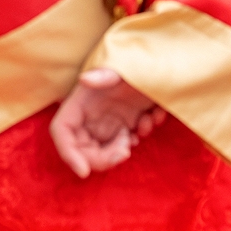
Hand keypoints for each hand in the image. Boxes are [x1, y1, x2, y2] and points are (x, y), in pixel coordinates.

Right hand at [49, 68, 164, 179]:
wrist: (168, 59)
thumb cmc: (143, 58)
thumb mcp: (124, 66)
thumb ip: (105, 73)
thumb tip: (85, 80)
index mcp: (83, 99)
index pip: (62, 130)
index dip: (68, 153)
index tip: (84, 171)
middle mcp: (92, 112)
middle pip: (82, 148)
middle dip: (103, 157)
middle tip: (126, 150)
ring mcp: (110, 118)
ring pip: (105, 149)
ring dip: (123, 148)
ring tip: (142, 126)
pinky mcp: (128, 121)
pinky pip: (127, 141)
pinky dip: (140, 136)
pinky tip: (153, 117)